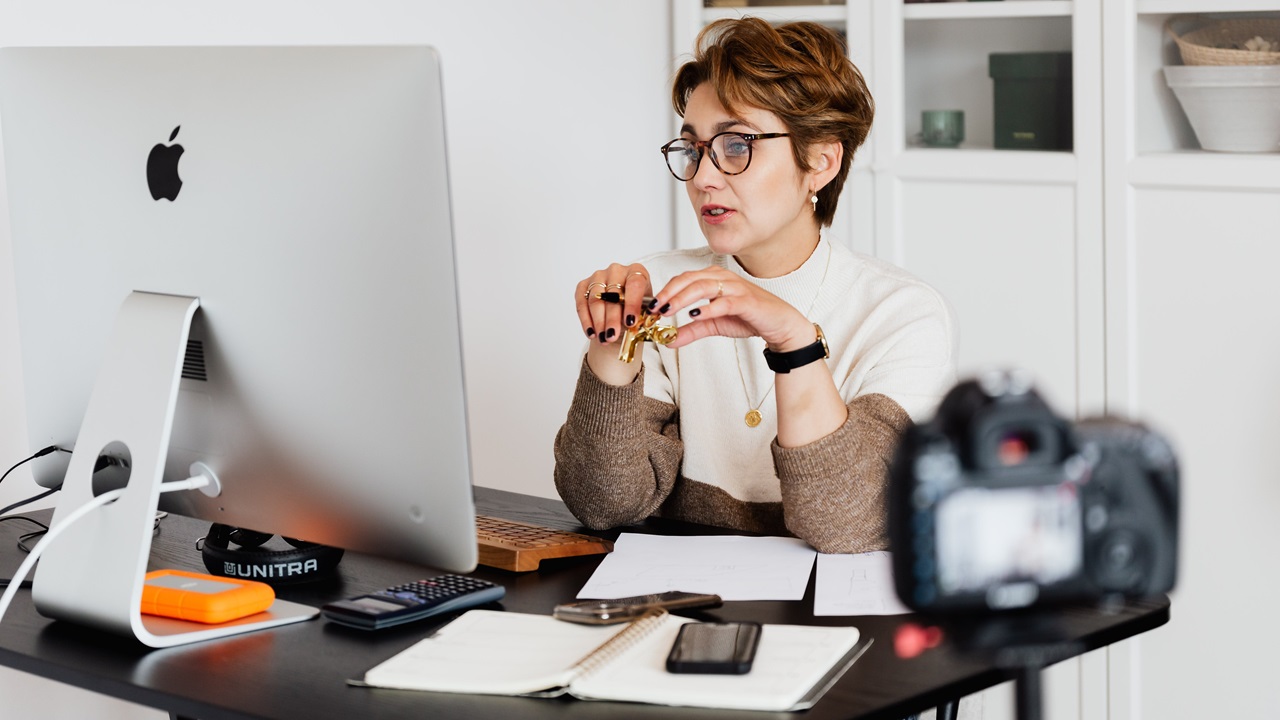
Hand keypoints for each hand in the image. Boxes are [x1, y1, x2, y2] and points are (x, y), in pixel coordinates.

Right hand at [574, 263, 652, 383]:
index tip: (630, 322)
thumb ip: (644, 316)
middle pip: (613, 293)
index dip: (632, 303)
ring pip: (596, 299)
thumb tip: (641, 323)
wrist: (621, 312)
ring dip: (599, 321)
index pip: (635, 284)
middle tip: (612, 336)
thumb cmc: (635, 310)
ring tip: (603, 338)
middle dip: (612, 318)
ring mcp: (598, 276)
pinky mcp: (584, 285)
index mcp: (637, 271)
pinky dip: (586, 320)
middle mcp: (617, 270)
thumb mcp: (644, 312)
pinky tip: (592, 333)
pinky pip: (582, 302)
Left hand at [651, 266, 812, 351]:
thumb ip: (691, 330)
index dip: (665, 291)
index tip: (651, 307)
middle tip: (654, 308)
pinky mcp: (746, 300)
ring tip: (668, 310)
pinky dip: (707, 308)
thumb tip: (668, 341)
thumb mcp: (714, 325)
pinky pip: (724, 301)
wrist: (779, 325)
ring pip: (703, 286)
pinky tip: (694, 315)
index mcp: (714, 278)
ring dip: (682, 298)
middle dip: (669, 293)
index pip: (683, 278)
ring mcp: (735, 287)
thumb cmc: (748, 318)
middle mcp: (723, 278)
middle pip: (689, 279)